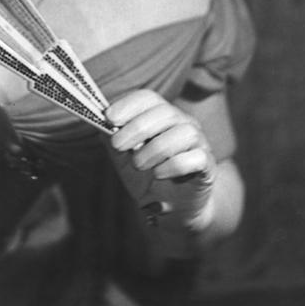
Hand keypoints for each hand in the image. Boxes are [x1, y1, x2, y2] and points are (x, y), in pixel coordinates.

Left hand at [106, 89, 215, 230]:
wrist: (171, 207)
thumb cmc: (146, 176)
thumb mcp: (122, 156)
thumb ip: (111, 138)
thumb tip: (97, 120)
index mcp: (162, 115)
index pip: (149, 97)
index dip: (128, 105)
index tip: (109, 118)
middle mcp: (183, 123)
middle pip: (165, 112)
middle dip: (136, 128)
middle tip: (118, 145)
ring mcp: (199, 143)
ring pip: (183, 132)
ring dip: (155, 148)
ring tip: (139, 164)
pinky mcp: (207, 166)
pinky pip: (196, 158)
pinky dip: (174, 165)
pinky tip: (159, 174)